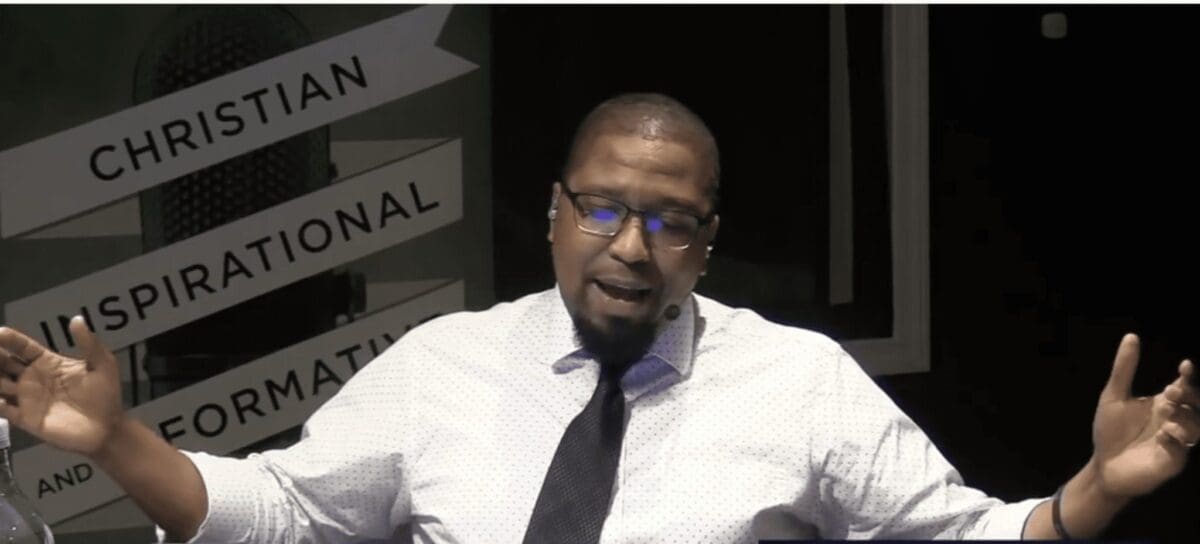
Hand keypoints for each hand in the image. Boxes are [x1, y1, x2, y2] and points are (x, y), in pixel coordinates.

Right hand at [0, 317, 124, 455]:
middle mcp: (32, 378)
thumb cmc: (105, 395)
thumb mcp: (102, 365)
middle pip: (3, 363)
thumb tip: (77, 319)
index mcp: (47, 363)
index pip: (22, 347)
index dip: (10, 339)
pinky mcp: (25, 418)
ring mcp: (27, 398)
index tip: (0, 332)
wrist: (107, 427)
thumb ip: (88, 344)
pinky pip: (4, 410)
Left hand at [1091, 333, 1199, 498]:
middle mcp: (1175, 421)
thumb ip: (1124, 369)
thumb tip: (1132, 336)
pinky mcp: (1171, 462)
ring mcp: (1177, 442)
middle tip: (1171, 392)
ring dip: (1184, 418)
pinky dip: (1174, 441)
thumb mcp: (1114, 396)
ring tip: (1166, 414)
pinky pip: (1182, 451)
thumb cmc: (1110, 431)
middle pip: (1197, 405)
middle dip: (1190, 396)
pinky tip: (1162, 435)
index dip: (1189, 376)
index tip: (1184, 366)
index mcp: (1164, 404)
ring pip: (1196, 427)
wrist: (1102, 465)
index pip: (1185, 387)